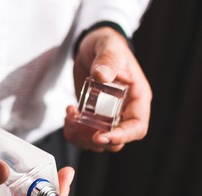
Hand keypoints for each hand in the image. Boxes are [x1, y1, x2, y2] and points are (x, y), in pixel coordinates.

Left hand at [64, 27, 151, 151]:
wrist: (91, 46)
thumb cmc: (107, 44)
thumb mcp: (108, 47)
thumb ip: (107, 61)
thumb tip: (102, 76)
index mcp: (137, 97)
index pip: (137, 127)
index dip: (121, 136)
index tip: (101, 136)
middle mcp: (124, 110)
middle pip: (117, 140)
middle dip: (95, 139)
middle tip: (77, 124)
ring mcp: (108, 115)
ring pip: (99, 140)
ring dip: (81, 136)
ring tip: (70, 115)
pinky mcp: (92, 115)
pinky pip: (85, 133)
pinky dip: (74, 131)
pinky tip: (68, 114)